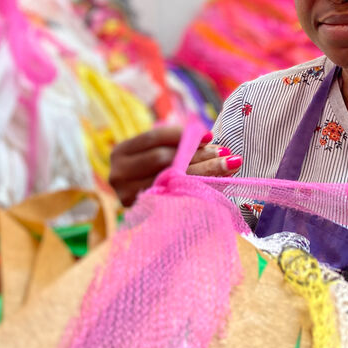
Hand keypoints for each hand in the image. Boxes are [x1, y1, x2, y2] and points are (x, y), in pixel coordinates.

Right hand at [108, 126, 242, 205]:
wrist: (145, 209)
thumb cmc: (155, 173)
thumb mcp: (159, 154)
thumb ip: (179, 144)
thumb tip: (208, 137)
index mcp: (120, 153)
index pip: (154, 137)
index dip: (182, 134)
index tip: (209, 135)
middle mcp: (118, 175)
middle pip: (163, 158)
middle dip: (197, 154)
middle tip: (223, 152)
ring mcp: (128, 197)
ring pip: (172, 179)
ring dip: (204, 170)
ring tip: (229, 164)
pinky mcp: (144, 212)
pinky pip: (176, 197)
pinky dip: (199, 187)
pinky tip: (220, 182)